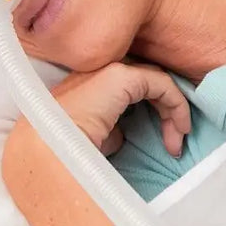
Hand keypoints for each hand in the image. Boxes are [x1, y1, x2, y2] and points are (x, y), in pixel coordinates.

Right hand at [52, 62, 190, 157]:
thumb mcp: (89, 142)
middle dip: (164, 108)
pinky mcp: (120, 75)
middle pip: (143, 81)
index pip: (125, 88)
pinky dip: (176, 104)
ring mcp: (106, 69)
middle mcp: (95, 72)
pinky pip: (160, 83)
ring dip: (172, 109)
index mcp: (84, 87)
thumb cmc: (63, 156)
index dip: (148, 109)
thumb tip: (122, 134)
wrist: (46, 154)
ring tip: (178, 140)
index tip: (160, 141)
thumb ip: (107, 131)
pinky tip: (180, 129)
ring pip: (154, 80)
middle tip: (173, 142)